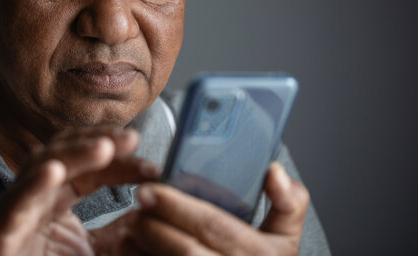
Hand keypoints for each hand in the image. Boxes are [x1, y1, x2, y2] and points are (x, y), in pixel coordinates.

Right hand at [0, 127, 159, 255]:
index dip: (120, 160)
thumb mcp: (99, 253)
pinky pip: (14, 206)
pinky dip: (32, 186)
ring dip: (72, 155)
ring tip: (103, 147)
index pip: (90, 169)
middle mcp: (37, 200)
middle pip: (65, 156)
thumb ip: (122, 232)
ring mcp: (17, 213)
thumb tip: (153, 210)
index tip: (153, 167)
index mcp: (57, 201)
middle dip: (98, 142)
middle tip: (131, 138)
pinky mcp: (0, 235)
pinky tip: (53, 172)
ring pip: (40, 169)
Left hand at [122, 163, 309, 254]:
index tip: (152, 189)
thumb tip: (274, 171)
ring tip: (131, 226)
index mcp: (261, 253)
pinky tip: (130, 248)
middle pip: (185, 250)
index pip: (213, 226)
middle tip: (138, 204)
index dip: (178, 206)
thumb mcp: (286, 237)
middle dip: (154, 225)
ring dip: (145, 246)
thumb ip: (288, 202)